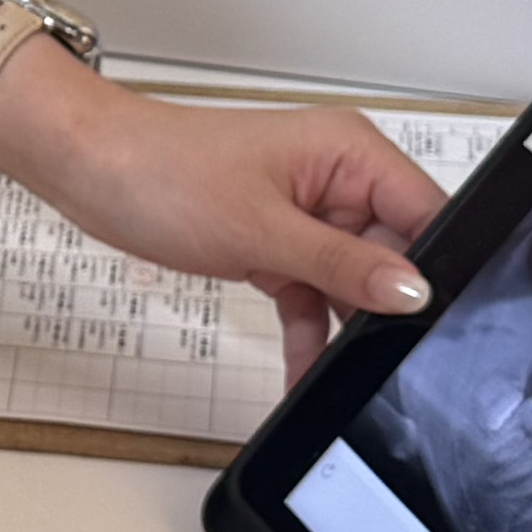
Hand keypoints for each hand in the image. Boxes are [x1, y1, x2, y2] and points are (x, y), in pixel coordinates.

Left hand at [0, 48, 444, 379]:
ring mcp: (309, 213)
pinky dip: (309, 332)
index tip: (441, 321)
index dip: (437, 266)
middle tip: (389, 362)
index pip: (425, 211)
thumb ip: (344, 264)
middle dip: (389, 309)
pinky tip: (306, 375)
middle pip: (395, 254)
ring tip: (349, 378)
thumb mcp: (262, 229)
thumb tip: (412, 291)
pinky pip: (313, 296)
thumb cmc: (163, 172)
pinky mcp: (278, 242)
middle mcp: (339, 179)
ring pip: (353, 283)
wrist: (91, 171)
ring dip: (347, 329)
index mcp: (350, 152)